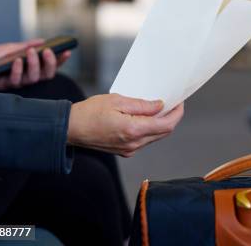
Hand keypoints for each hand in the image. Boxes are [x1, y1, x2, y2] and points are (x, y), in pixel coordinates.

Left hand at [0, 39, 70, 90]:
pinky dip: (18, 70)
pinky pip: (16, 80)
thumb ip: (28, 45)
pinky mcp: (8, 85)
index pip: (53, 65)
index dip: (61, 60)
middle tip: (47, 51)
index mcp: (35, 67)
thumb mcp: (13, 47)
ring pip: (34, 78)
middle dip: (50, 63)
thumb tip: (43, 41)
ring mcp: (20, 81)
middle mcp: (30, 76)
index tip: (67, 51)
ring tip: (30, 52)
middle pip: (47, 74)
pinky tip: (17, 61)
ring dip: (34, 64)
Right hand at [67, 94, 183, 156]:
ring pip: (155, 137)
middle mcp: (134, 143)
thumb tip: (160, 106)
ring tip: (161, 108)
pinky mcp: (125, 151)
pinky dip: (150, 129)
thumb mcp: (117, 101)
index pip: (166, 124)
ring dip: (161, 124)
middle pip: (164, 132)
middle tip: (173, 102)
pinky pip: (145, 140)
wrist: (70, 129)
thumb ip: (142, 105)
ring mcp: (129, 149)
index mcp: (133, 129)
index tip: (180, 102)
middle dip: (171, 117)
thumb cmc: (90, 112)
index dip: (177, 113)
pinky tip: (147, 117)